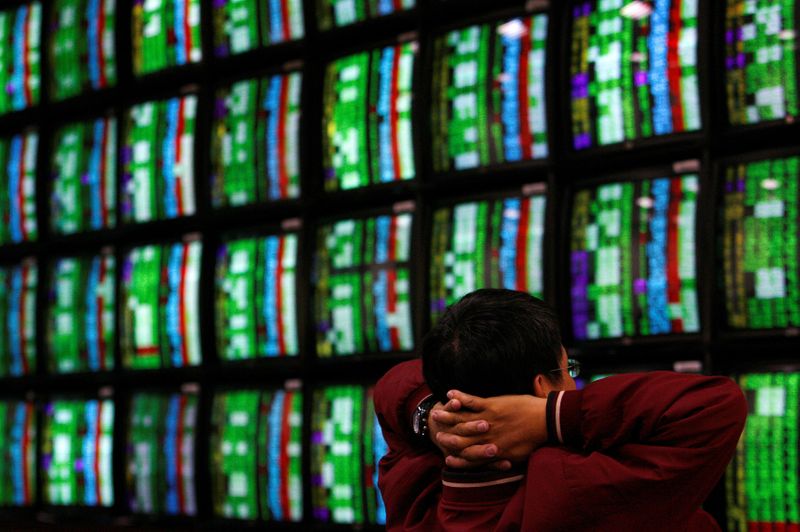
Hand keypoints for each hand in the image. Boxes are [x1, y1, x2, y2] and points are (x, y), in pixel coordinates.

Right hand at [431, 391, 547, 468]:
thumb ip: (505, 459)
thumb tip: (500, 464)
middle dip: (446, 436)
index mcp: (493, 450)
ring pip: (462, 420)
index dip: (457, 459)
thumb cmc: (534, 439)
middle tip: (435, 434)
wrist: (546, 421)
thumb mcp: (519, 455)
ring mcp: (488, 420)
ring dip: (447, 416)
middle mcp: (486, 437)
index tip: (447, 458)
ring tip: (435, 413)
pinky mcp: (492, 406)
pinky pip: (472, 402)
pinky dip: (460, 398)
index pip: (470, 457)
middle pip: (460, 439)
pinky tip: (450, 394)